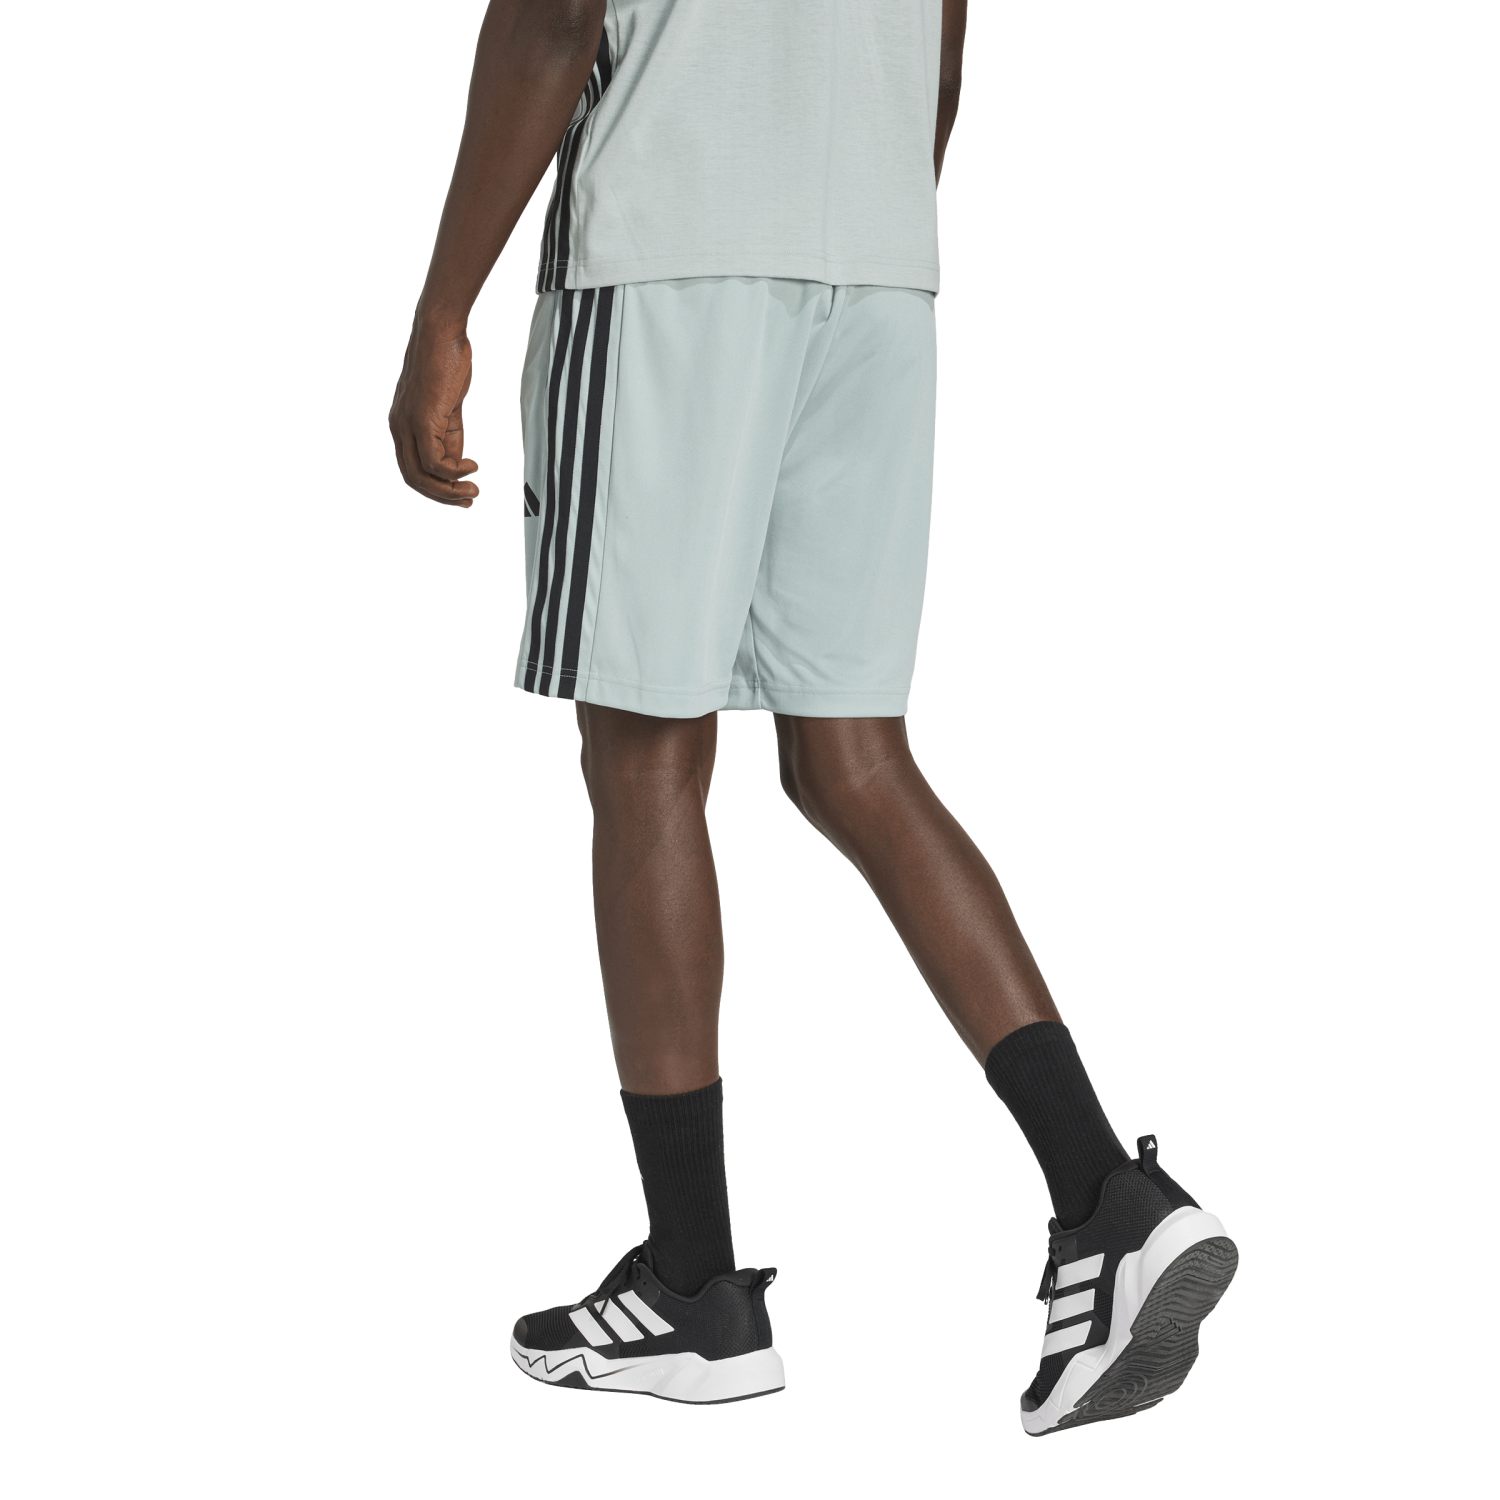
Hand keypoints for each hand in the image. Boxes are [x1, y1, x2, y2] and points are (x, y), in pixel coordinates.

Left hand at [389, 323, 480, 507]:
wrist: (441, 334)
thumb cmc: (446, 363)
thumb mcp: (448, 409)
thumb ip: (449, 437)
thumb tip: (456, 463)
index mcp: (403, 426)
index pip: (413, 470)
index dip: (437, 489)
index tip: (462, 496)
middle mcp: (399, 428)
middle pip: (414, 479)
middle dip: (443, 496)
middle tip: (469, 500)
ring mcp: (407, 425)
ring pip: (421, 475)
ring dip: (449, 490)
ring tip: (473, 489)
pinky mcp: (421, 420)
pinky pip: (434, 461)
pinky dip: (454, 471)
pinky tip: (471, 467)